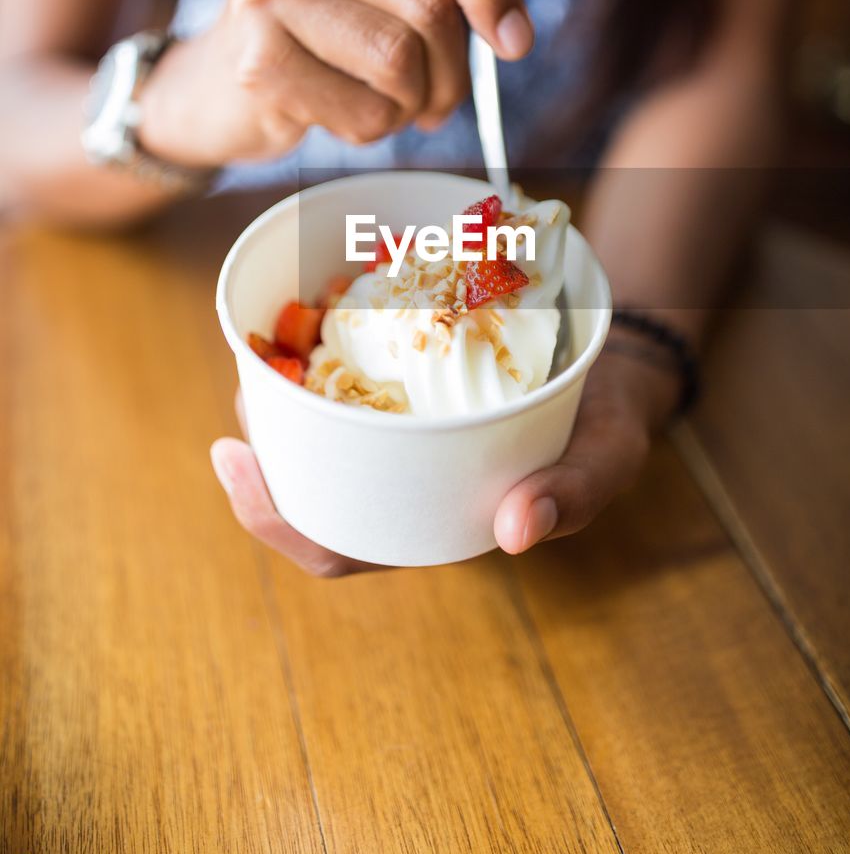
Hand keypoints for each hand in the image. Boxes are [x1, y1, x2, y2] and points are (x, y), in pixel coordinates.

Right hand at [139, 0, 532, 167]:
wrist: (210, 93)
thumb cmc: (313, 46)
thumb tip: (513, 31)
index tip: (515, 42)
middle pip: (427, 1)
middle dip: (453, 72)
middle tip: (439, 103)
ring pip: (399, 58)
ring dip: (412, 105)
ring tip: (388, 108)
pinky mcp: (256, 59)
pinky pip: (363, 109)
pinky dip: (372, 129)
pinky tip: (340, 117)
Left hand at [209, 352, 672, 575]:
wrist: (614, 364)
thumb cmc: (601, 428)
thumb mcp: (603, 459)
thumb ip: (571, 494)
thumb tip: (516, 530)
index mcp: (427, 521)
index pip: (333, 545)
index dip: (271, 517)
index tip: (230, 456)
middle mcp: (398, 483)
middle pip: (303, 480)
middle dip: (261, 438)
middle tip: (245, 378)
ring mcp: (395, 434)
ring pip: (310, 426)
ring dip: (276, 389)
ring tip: (263, 342)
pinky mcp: (399, 386)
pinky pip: (338, 375)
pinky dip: (314, 344)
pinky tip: (303, 307)